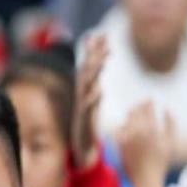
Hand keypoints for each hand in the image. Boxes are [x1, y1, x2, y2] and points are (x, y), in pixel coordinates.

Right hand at [71, 35, 107, 168]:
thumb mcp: (92, 106)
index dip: (95, 51)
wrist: (83, 152)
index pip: (89, 67)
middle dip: (95, 54)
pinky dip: (93, 100)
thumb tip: (99, 79)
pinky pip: (88, 110)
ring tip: (104, 58)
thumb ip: (95, 91)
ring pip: (87, 87)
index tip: (103, 35)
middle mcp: (82, 97)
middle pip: (87, 71)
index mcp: (85, 92)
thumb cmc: (88, 128)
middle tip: (104, 38)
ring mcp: (82, 109)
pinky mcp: (84, 123)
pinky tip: (100, 90)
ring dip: (95, 72)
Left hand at [117, 102, 174, 186]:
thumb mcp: (169, 143)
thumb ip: (171, 124)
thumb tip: (167, 109)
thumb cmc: (160, 163)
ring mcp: (126, 137)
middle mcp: (137, 131)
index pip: (147, 108)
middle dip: (139, 106)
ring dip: (132, 116)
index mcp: (151, 130)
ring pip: (127, 119)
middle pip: (135, 111)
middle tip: (142, 105)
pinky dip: (125, 127)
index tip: (150, 100)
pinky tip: (129, 128)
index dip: (148, 102)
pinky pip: (120, 129)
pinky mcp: (119, 144)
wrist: (145, 180)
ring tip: (137, 116)